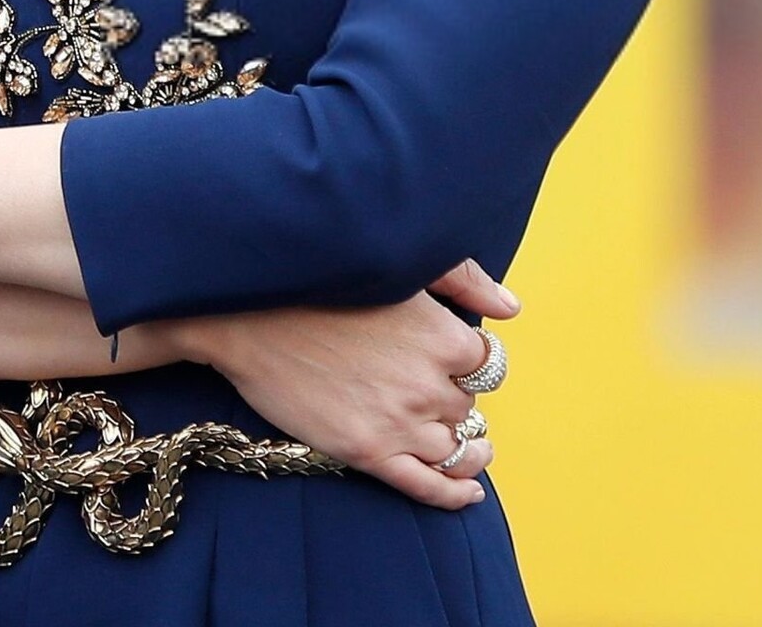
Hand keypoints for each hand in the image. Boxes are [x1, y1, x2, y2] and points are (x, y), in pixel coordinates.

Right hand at [169, 258, 518, 510]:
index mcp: (444, 336)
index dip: (472, 362)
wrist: (250, 315)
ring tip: (473, 447)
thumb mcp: (402, 267)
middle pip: (468, 404)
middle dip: (457, 398)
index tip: (457, 360)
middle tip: (438, 391)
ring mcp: (401, 423)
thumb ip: (464, 279)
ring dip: (469, 448)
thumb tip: (511, 308)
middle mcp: (430, 383)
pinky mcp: (370, 453)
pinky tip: (468, 493)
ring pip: (457, 448)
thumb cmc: (323, 282)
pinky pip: (429, 486)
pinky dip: (455, 494)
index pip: (486, 362)